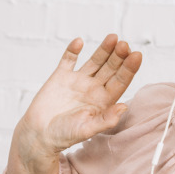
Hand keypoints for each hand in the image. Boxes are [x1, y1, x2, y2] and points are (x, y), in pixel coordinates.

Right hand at [6, 34, 141, 173]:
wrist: (38, 134)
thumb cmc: (63, 136)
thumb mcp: (87, 130)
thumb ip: (105, 120)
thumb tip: (124, 107)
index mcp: (103, 101)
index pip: (120, 81)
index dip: (129, 68)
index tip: (136, 55)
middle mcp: (93, 89)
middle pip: (110, 68)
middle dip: (119, 56)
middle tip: (124, 44)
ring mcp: (77, 81)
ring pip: (94, 61)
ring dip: (104, 49)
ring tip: (113, 38)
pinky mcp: (60, 76)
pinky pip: (69, 60)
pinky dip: (73, 50)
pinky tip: (79, 42)